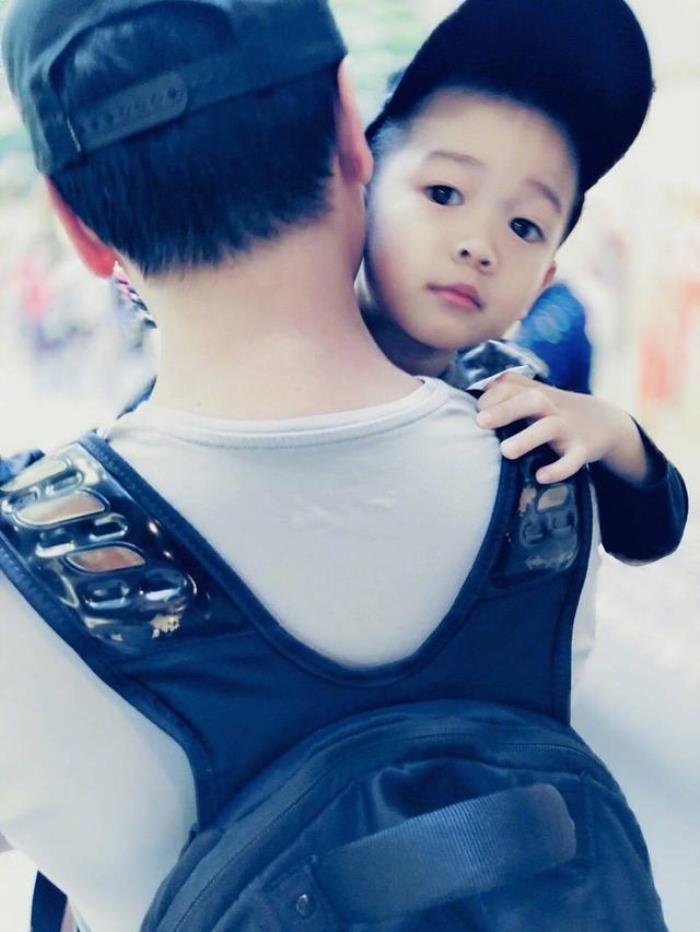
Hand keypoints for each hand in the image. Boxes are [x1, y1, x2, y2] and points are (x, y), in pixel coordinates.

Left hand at [475, 372, 649, 484]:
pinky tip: (541, 477)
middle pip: (531, 400)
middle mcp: (551, 408)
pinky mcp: (582, 450)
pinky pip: (572, 460)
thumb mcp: (537, 394)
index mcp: (536, 394)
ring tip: (506, 451)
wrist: (604, 422)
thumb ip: (510, 388)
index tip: (475, 410)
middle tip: (481, 422)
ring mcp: (567, 429)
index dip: (491, 396)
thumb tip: (480, 388)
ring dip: (528, 438)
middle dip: (506, 409)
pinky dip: (559, 468)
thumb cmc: (555, 410)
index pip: (511, 387)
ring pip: (549, 428)